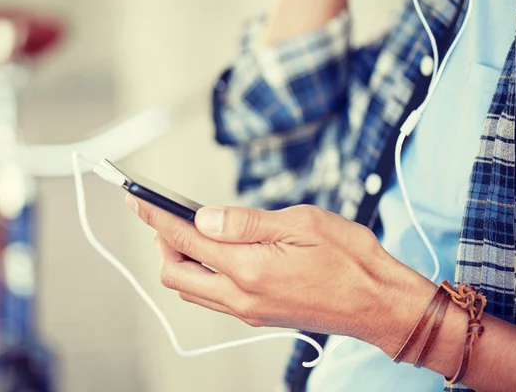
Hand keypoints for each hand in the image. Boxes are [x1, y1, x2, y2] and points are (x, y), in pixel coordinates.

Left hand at [125, 194, 435, 355]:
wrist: (378, 305)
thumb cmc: (350, 260)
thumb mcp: (301, 223)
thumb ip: (245, 222)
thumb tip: (202, 216)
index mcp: (248, 269)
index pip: (184, 240)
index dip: (155, 217)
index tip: (136, 199)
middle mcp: (240, 297)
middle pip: (174, 274)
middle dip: (161, 243)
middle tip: (166, 216)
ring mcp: (247, 311)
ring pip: (190, 289)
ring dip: (179, 260)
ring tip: (189, 231)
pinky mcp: (257, 316)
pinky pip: (212, 297)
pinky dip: (201, 273)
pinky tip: (216, 252)